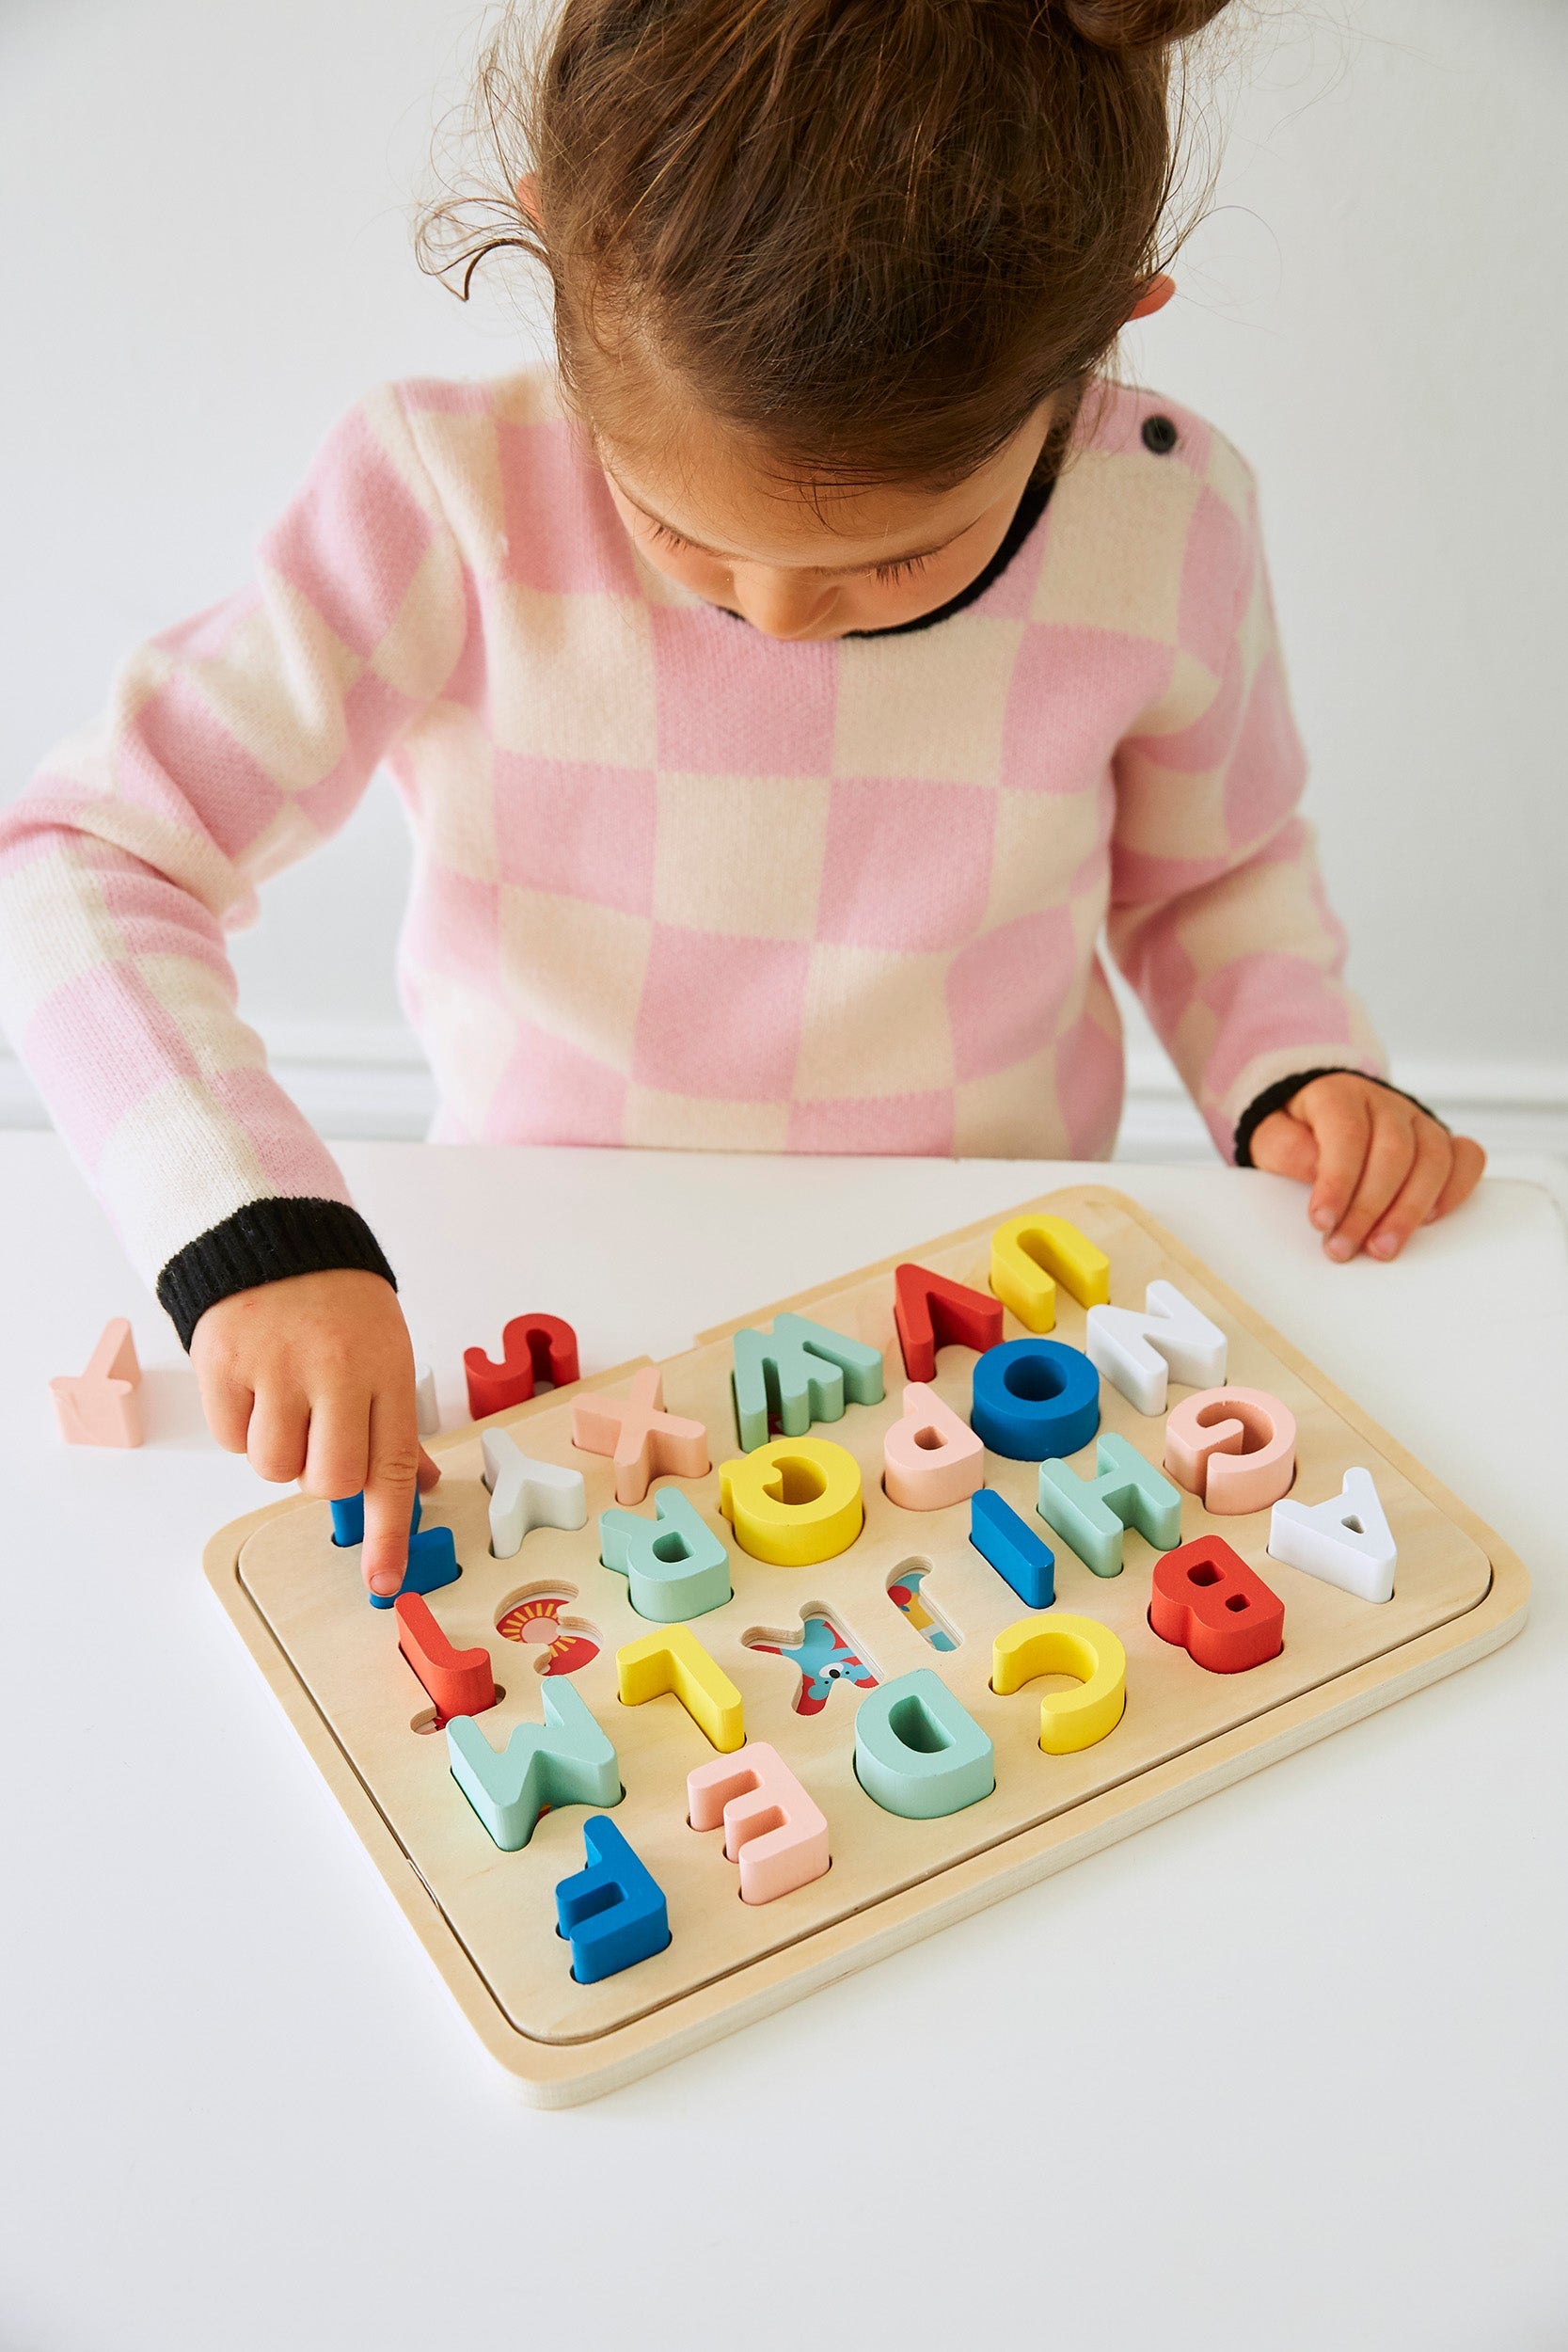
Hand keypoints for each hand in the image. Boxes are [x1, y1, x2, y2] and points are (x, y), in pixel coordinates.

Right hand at [191, 1268, 439, 1596]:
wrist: (277, 1239)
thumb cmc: (341, 1306)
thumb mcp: (387, 1353)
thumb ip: (397, 1424)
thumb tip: (419, 1488)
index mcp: (386, 1370)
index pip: (392, 1467)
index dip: (388, 1533)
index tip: (383, 1582)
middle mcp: (334, 1372)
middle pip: (328, 1481)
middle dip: (323, 1476)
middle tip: (321, 1434)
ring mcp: (275, 1367)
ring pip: (273, 1469)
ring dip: (279, 1451)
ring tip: (286, 1399)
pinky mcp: (224, 1365)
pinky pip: (230, 1440)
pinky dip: (240, 1427)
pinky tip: (254, 1385)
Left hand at [1248, 1073, 1484, 1261]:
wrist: (1321, 1114)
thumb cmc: (1296, 1130)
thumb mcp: (1271, 1134)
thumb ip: (1285, 1147)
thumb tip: (1314, 1169)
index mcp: (1340, 1094)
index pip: (1348, 1134)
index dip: (1337, 1181)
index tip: (1321, 1222)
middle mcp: (1385, 1103)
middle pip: (1393, 1152)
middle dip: (1369, 1208)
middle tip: (1345, 1247)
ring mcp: (1418, 1121)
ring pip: (1433, 1159)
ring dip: (1409, 1211)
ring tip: (1382, 1248)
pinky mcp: (1440, 1141)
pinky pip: (1467, 1158)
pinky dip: (1454, 1191)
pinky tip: (1428, 1221)